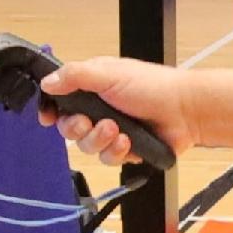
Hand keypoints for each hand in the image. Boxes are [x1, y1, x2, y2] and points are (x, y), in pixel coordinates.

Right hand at [41, 55, 189, 167]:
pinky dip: (116, 152)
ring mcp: (111, 130)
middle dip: (76, 128)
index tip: (48, 117)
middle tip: (89, 122)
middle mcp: (98, 109)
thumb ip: (75, 76)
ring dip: (98, 140)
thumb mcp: (109, 74)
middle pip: (68, 128)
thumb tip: (47, 82)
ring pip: (87, 147)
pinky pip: (107, 159)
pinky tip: (128, 143)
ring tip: (116, 131)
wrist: (185, 111)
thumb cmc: (153, 85)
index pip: (59, 100)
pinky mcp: (124, 149)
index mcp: (90, 86)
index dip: (50, 110)